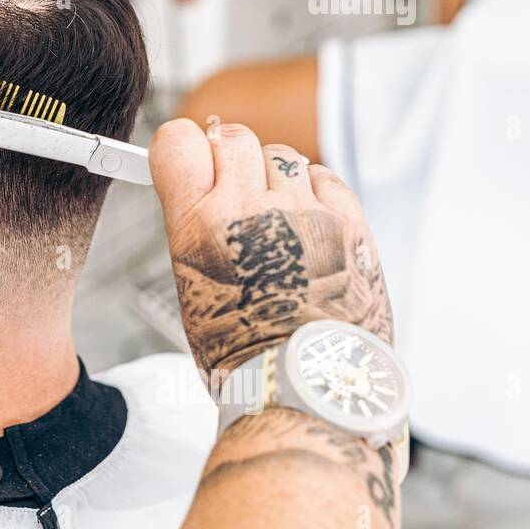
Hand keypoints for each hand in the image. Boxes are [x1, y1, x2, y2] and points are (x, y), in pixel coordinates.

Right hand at [149, 119, 393, 380]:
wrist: (308, 390)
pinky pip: (328, 178)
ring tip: (274, 216)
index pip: (178, 141)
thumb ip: (195, 228)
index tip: (190, 159)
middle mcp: (251, 210)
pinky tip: (307, 220)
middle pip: (234, 138)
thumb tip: (200, 192)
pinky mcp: (351, 227)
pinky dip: (315, 189)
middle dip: (230, 156)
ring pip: (283, 155)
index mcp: (198, 227)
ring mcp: (306, 214)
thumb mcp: (190, 288)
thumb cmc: (244, 354)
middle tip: (234, 187)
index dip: (183, 147)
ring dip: (274, 175)